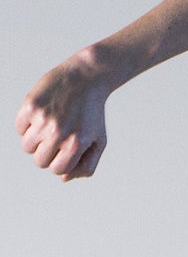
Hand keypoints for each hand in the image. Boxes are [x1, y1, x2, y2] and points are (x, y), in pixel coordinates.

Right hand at [15, 50, 110, 181]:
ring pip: (27, 146)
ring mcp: (43, 119)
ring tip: (50, 125)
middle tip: (57, 138)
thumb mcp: (98, 140)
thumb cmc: (92, 113)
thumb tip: (63, 178)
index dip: (59, 162)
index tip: (64, 151)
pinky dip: (27, 124)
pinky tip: (42, 114)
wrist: (85, 78)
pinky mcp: (30, 106)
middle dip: (46, 153)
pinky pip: (19, 128)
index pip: (56, 169)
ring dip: (36, 140)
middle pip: (39, 161)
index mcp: (77, 144)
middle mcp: (59, 133)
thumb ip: (86, 165)